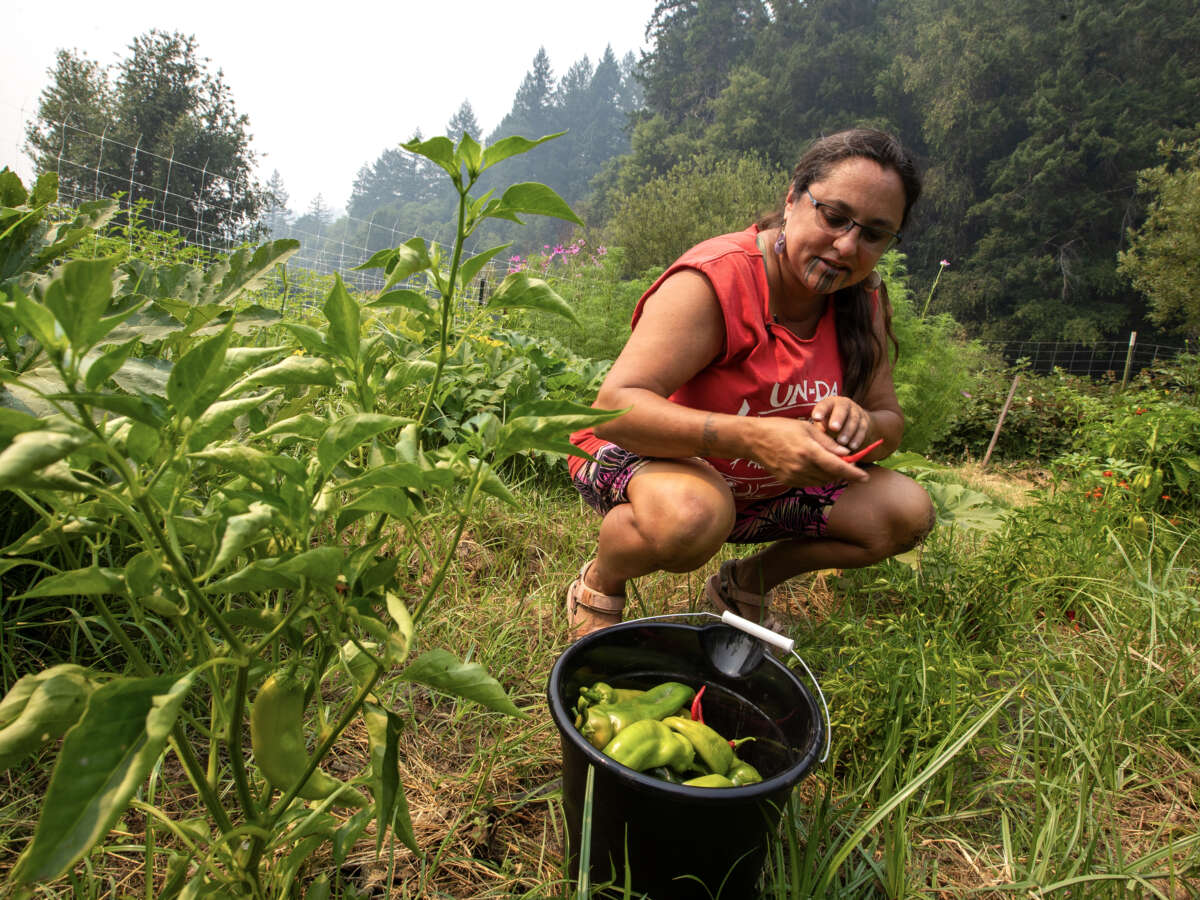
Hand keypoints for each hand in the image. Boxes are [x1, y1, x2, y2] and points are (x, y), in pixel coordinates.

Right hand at [747, 417, 868, 486]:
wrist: (754, 439)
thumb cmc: (780, 428)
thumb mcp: (807, 428)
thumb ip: (828, 443)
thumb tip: (846, 454)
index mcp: (809, 451)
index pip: (837, 467)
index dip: (853, 474)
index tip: (865, 477)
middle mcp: (801, 467)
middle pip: (831, 476)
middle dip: (842, 472)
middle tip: (848, 464)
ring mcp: (793, 476)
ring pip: (821, 482)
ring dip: (830, 475)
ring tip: (830, 463)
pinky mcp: (787, 481)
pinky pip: (809, 483)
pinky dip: (817, 477)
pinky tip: (814, 466)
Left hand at [810, 396, 872, 452]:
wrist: (853, 423)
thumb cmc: (830, 424)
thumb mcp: (822, 423)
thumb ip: (819, 428)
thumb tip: (816, 437)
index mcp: (830, 403)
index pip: (825, 405)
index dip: (820, 411)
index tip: (816, 418)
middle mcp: (844, 404)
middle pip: (842, 408)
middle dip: (838, 418)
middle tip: (833, 428)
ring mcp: (856, 412)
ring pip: (853, 419)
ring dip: (848, 431)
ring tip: (841, 442)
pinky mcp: (865, 421)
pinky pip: (862, 429)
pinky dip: (857, 438)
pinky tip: (852, 446)